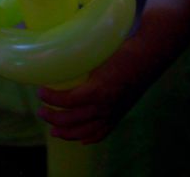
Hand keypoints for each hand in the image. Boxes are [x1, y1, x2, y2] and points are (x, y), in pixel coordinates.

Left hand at [36, 45, 150, 144]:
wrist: (149, 55)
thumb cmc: (123, 51)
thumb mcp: (97, 56)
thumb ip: (81, 65)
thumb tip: (60, 61)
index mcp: (98, 90)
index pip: (67, 101)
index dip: (51, 99)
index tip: (40, 92)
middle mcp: (104, 107)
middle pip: (72, 120)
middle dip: (52, 118)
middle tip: (41, 111)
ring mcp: (113, 113)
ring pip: (85, 132)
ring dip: (66, 133)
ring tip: (54, 131)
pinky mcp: (119, 115)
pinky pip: (102, 132)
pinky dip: (90, 138)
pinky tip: (82, 139)